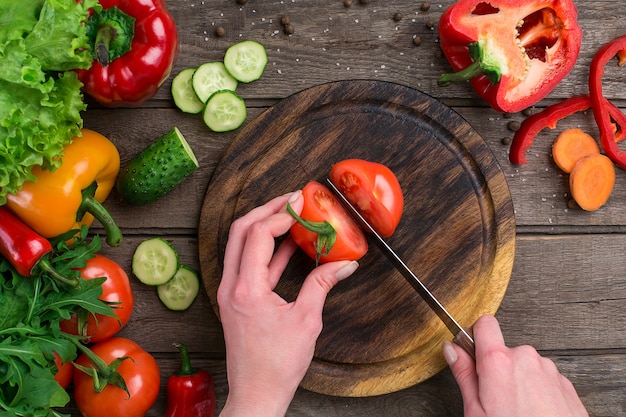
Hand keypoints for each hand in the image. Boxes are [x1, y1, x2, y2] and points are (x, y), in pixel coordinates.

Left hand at [217, 191, 358, 416]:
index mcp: (246, 289)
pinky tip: (288, 245)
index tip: (300, 204)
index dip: (281, 215)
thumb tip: (345, 263)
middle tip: (291, 200)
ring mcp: (231, 292)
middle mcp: (231, 286)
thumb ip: (323, 285)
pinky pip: (248, 264)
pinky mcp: (237, 300)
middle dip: (266, 210)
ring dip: (264, 227)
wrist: (256, 395)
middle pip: (241, 231)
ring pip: (241, 245)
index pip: (259, 235)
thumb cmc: (276, 366)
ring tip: (290, 216)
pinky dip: (266, 250)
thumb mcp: (307, 321)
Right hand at [443, 315, 588, 416]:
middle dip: (497, 370)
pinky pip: (543, 379)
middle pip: (504, 351)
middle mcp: (526, 358)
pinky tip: (534, 413)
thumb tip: (452, 349)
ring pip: (524, 366)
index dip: (475, 336)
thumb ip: (464, 374)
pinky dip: (537, 392)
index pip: (484, 324)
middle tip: (494, 399)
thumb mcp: (476, 411)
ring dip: (518, 382)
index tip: (472, 353)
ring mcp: (548, 370)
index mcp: (499, 362)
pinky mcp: (565, 384)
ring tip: (517, 410)